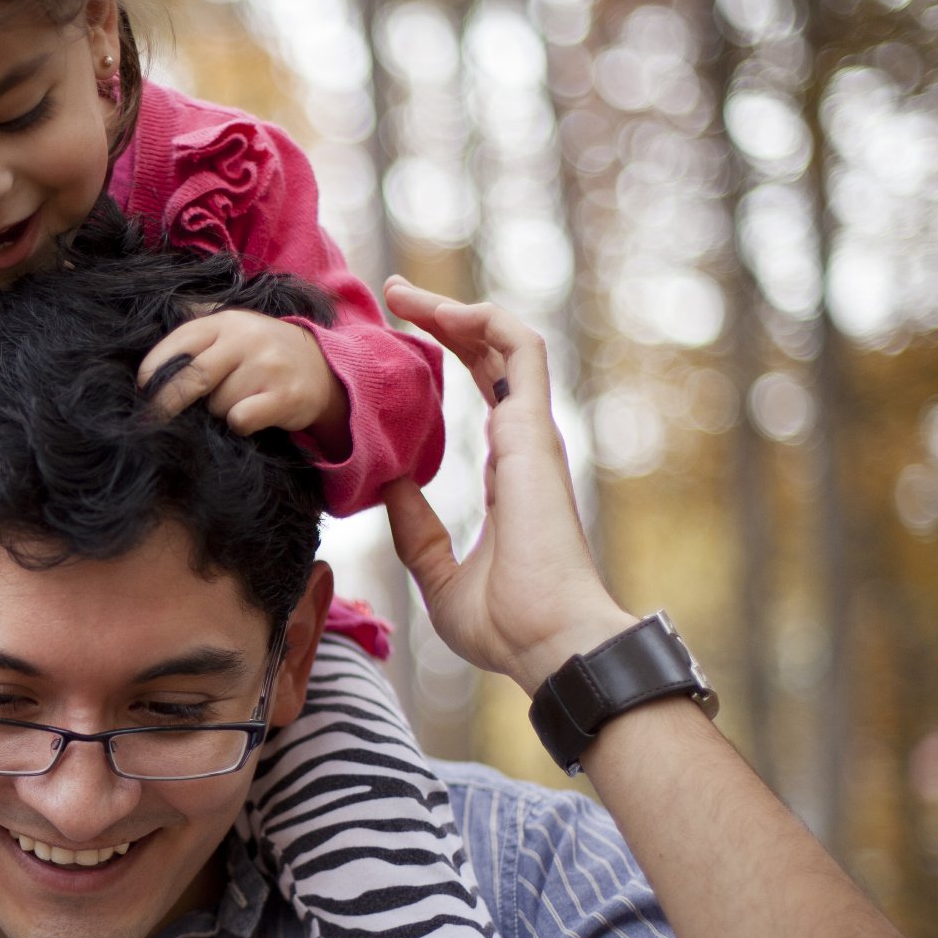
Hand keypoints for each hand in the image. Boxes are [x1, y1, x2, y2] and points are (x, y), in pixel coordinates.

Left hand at [136, 309, 342, 436]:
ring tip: (238, 400)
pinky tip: (252, 414)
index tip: (142, 388)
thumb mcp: (232, 327)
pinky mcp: (284, 396)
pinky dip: (240, 423)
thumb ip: (195, 324)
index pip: (179, 344)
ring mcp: (267, 366)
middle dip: (166, 403)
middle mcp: (246, 339)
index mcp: (225, 321)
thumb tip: (143, 327)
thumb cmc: (261, 352)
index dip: (155, 369)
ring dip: (219, 412)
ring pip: (217, 405)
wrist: (322, 368)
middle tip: (149, 420)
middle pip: (191, 378)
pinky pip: (241, 420)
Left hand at [378, 278, 634, 695]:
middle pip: (491, 359)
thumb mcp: (437, 573)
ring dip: (459, 311)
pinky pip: (523, 353)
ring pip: (507, 344)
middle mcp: (524, 446)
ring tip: (406, 293)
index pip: (483, 395)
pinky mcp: (535, 434)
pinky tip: (449, 309)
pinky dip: (490, 322)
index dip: (448, 359)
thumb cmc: (507, 624)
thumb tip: (390, 486)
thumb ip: (416, 530)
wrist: (548, 643)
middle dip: (446, 321)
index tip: (401, 341)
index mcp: (508, 474)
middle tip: (396, 294)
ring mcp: (533, 437)